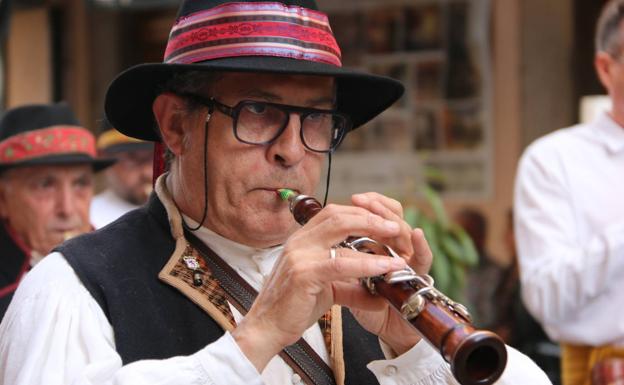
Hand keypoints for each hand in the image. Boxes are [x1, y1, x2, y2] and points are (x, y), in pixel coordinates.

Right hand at [231, 202, 407, 371]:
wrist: (267, 329)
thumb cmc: (293, 308)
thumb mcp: (327, 291)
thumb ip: (351, 287)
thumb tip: (379, 295)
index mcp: (302, 240)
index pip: (333, 214)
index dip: (360, 214)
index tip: (384, 223)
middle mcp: (299, 242)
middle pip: (338, 215)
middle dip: (369, 217)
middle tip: (395, 227)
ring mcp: (299, 255)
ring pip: (340, 231)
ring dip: (372, 234)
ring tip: (396, 243)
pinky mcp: (302, 274)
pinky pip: (340, 263)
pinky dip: (367, 263)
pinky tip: (385, 267)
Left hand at [347, 192, 432, 355]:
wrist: (388, 334)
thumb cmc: (368, 306)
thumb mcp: (349, 282)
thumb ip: (342, 262)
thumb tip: (320, 246)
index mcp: (382, 246)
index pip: (381, 215)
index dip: (371, 204)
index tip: (355, 197)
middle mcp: (399, 249)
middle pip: (395, 216)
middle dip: (379, 206)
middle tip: (362, 199)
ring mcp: (413, 262)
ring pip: (408, 233)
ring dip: (394, 220)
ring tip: (381, 213)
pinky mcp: (422, 278)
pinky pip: (424, 259)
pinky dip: (422, 246)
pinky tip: (417, 234)